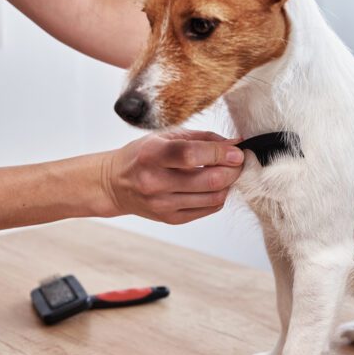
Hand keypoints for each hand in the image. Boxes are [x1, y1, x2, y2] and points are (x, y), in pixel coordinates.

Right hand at [103, 130, 243, 223]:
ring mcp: (162, 204)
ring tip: (228, 173)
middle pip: (208, 180)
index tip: (237, 151)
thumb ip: (202, 138)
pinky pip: (208, 209)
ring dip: (228, 184)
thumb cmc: (143, 155)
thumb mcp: (166, 136)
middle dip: (232, 170)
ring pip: (213, 197)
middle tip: (238, 162)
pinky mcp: (170, 219)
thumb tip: (235, 143)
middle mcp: (155, 182)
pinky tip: (213, 186)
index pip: (191, 154)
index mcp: (152, 155)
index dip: (220, 153)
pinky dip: (218, 196)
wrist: (115, 183)